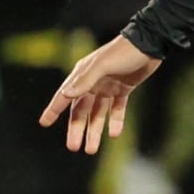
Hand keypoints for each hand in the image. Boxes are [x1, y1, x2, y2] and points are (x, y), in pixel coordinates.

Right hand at [38, 34, 161, 153]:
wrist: (149, 43)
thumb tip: (65, 94)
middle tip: (73, 147)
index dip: (54, 109)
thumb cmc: (123, 52)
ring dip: (94, 131)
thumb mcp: (103, 65)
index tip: (44, 122)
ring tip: (91, 150)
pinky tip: (113, 134)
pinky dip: (115, 121)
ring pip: (98, 114)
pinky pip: (117, 109)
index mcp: (82, 75)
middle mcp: (92, 82)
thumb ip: (85, 80)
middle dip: (77, 129)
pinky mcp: (123, 89)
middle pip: (81, 110)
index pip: (65, 95)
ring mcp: (108, 87)